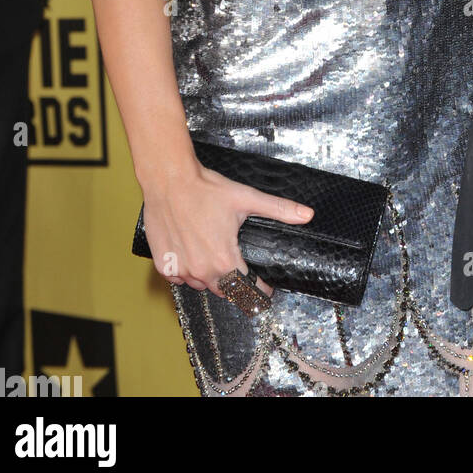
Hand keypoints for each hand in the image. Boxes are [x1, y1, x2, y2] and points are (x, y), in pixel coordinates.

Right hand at [142, 162, 313, 299]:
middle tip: (240, 266)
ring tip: (216, 254)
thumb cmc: (206, 189)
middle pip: (225, 291)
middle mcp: (201, 272)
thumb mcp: (247, 198)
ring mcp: (180, 271)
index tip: (265, 289)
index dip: (260, 291)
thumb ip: (279, 209)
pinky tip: (194, 252)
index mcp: (224, 260)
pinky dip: (189, 270)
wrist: (170, 180)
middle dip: (236, 283)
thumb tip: (307, 215)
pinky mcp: (164, 266)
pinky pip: (181, 278)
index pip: (246, 291)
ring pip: (202, 285)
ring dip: (211, 276)